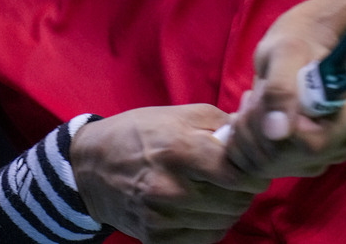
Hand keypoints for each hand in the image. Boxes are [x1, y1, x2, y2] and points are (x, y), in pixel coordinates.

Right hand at [71, 104, 270, 243]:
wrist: (91, 167)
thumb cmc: (139, 133)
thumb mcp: (178, 114)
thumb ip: (220, 123)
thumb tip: (253, 134)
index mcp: (178, 150)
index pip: (236, 174)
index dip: (253, 172)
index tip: (253, 167)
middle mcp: (170, 188)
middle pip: (234, 201)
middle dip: (245, 190)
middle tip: (239, 180)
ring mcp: (161, 217)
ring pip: (223, 222)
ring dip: (231, 209)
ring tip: (222, 193)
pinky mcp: (155, 238)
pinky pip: (204, 239)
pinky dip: (212, 226)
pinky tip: (205, 210)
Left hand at [222, 1, 345, 178]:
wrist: (296, 52)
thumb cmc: (296, 44)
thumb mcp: (286, 54)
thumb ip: (282, 89)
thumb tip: (277, 133)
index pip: (317, 144)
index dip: (282, 129)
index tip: (264, 99)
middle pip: (293, 158)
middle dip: (259, 129)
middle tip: (252, 97)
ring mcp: (329, 156)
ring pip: (275, 166)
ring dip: (250, 134)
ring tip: (253, 103)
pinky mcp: (305, 164)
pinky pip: (264, 169)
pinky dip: (246, 144)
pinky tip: (250, 120)